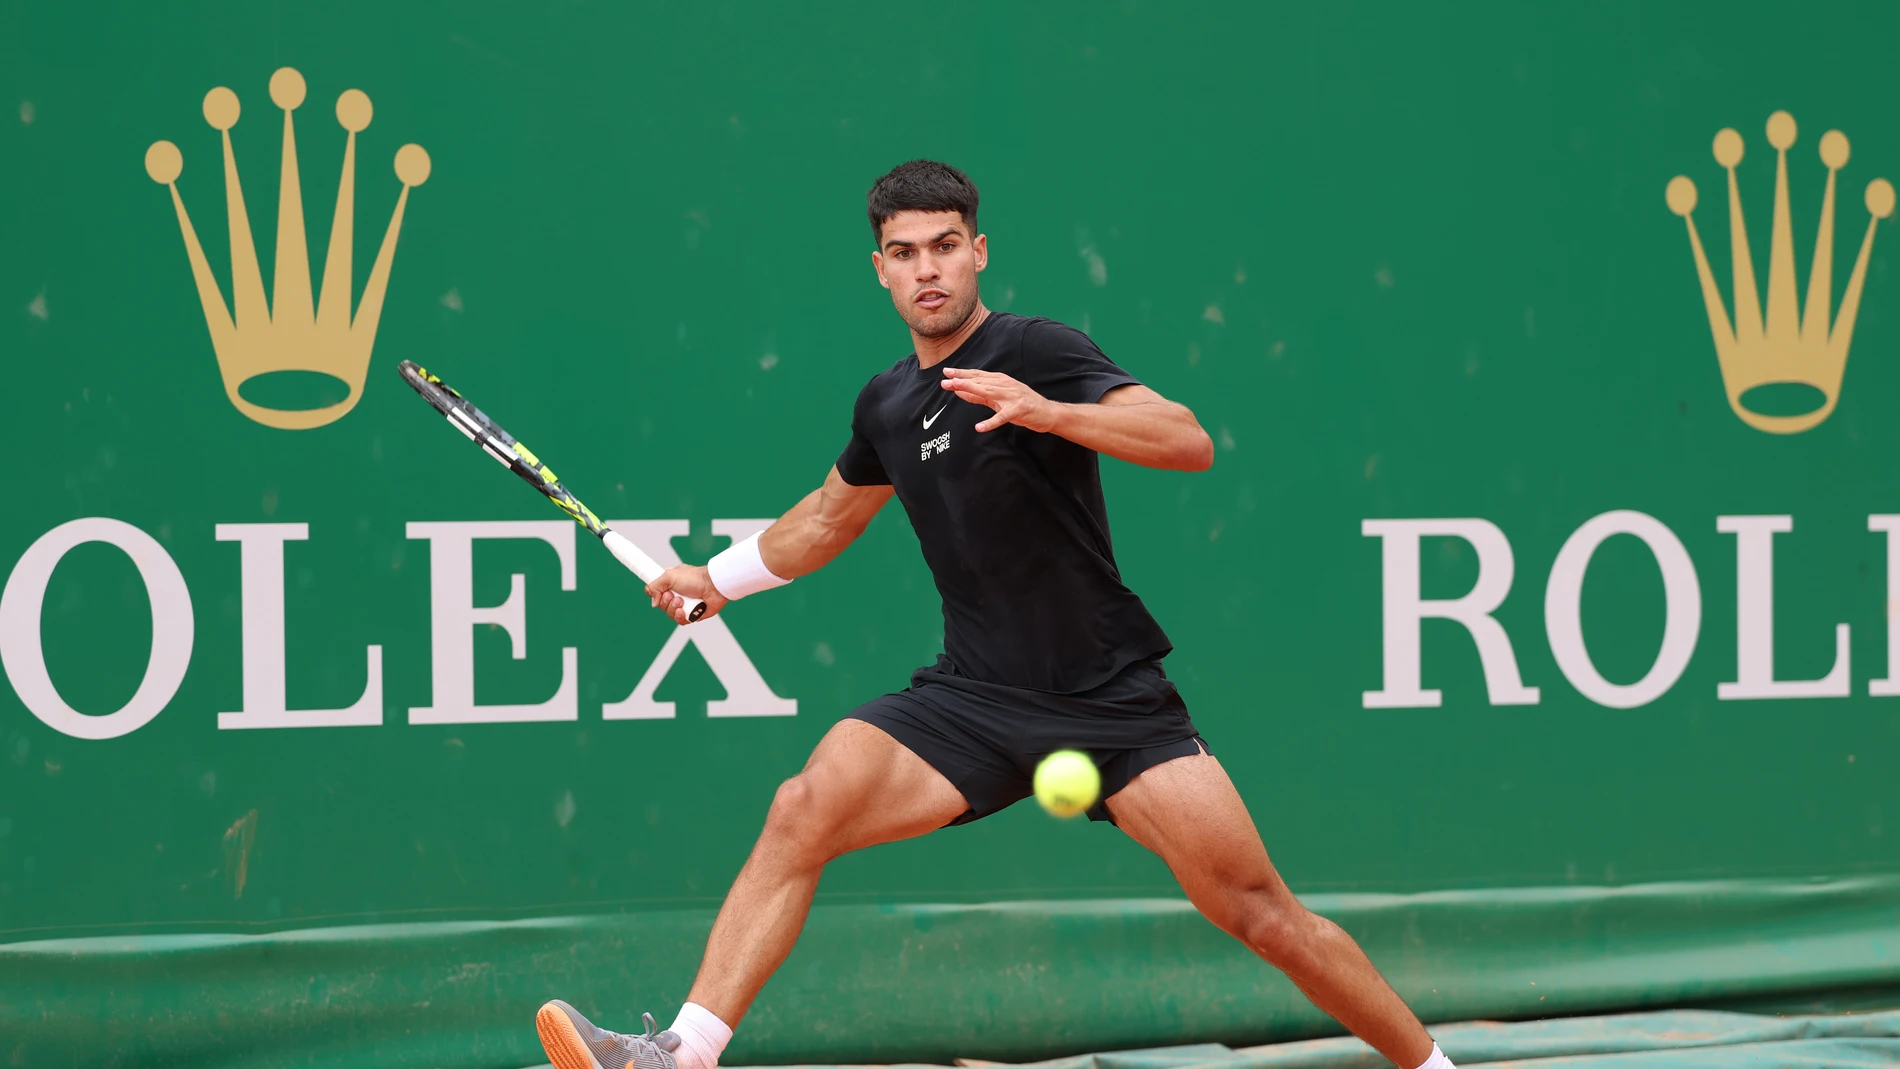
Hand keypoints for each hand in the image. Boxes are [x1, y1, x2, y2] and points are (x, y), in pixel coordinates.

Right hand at [645, 564, 728, 625]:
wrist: (713, 587)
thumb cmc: (695, 578)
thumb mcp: (669, 575)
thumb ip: (655, 586)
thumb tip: (654, 603)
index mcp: (670, 583)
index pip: (655, 591)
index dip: (655, 594)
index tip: (659, 592)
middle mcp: (676, 594)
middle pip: (661, 605)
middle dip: (666, 602)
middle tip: (674, 596)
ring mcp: (684, 604)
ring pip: (669, 614)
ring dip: (673, 609)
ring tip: (681, 602)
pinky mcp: (691, 614)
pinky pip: (680, 621)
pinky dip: (680, 617)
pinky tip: (684, 611)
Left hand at [941, 367, 1060, 432]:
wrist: (1047, 412)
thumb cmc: (1022, 405)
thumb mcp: (998, 398)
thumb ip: (979, 396)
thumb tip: (959, 391)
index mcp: (1001, 381)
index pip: (978, 375)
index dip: (962, 374)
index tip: (947, 372)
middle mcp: (1005, 386)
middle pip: (980, 381)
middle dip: (962, 380)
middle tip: (946, 379)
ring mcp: (1012, 397)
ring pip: (989, 392)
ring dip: (972, 390)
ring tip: (956, 389)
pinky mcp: (1018, 411)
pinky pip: (1002, 417)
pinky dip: (991, 422)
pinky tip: (979, 427)